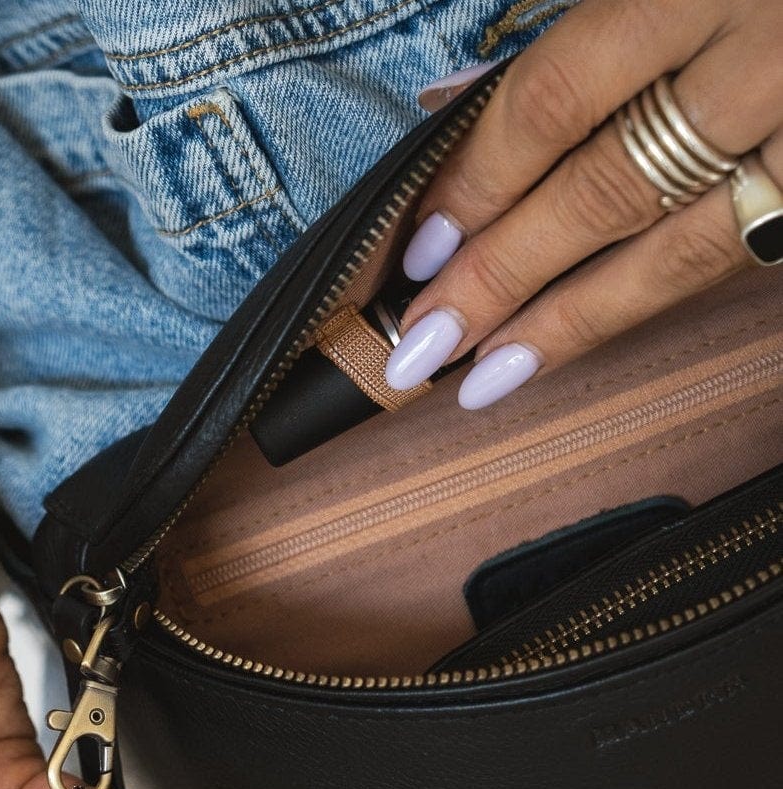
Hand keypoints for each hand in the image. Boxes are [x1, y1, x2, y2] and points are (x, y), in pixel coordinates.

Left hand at [385, 0, 782, 406]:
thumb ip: (575, 21)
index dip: (479, 179)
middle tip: (421, 342)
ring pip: (681, 248)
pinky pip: (744, 254)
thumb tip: (448, 108)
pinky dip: (651, 300)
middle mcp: (769, 52)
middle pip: (608, 188)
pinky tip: (582, 337)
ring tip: (483, 376)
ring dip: (571, 321)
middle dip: (502, 276)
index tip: (417, 246)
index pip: (561, 96)